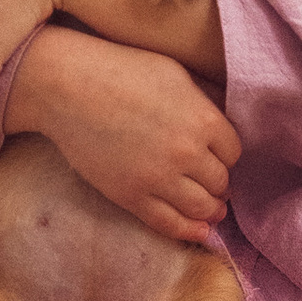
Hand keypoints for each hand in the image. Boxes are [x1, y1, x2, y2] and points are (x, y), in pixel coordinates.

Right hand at [3, 33, 236, 245]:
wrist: (68, 87)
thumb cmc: (120, 70)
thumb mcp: (175, 75)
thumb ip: (203, 103)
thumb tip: (221, 128)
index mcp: (202, 120)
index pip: (233, 152)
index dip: (226, 154)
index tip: (217, 155)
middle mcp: (186, 154)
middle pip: (220, 182)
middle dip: (219, 183)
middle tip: (213, 182)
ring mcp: (158, 178)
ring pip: (201, 208)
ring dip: (210, 210)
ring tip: (211, 209)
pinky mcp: (131, 196)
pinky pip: (168, 223)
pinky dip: (188, 230)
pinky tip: (198, 230)